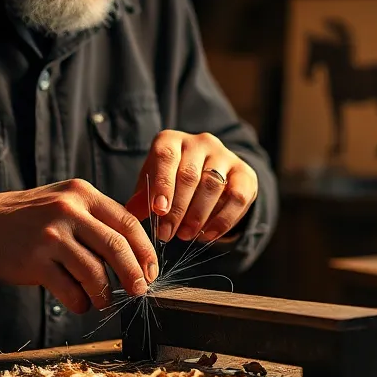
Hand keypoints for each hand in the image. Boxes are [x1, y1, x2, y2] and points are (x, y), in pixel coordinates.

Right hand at [0, 178, 157, 314]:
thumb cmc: (30, 218)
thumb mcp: (65, 202)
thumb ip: (96, 219)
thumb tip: (135, 255)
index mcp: (82, 193)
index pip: (127, 223)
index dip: (145, 251)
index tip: (150, 270)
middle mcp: (68, 211)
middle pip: (116, 247)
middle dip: (134, 275)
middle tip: (139, 291)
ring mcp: (50, 236)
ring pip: (95, 273)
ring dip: (106, 294)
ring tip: (104, 301)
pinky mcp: (35, 262)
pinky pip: (70, 291)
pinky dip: (80, 303)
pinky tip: (79, 302)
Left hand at [125, 131, 256, 243]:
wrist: (212, 174)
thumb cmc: (173, 180)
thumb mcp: (154, 184)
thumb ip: (144, 197)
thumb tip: (131, 212)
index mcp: (172, 140)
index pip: (166, 157)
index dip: (162, 184)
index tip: (158, 210)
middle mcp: (200, 142)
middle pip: (189, 175)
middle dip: (177, 209)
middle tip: (167, 234)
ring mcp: (225, 155)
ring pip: (213, 186)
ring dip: (197, 216)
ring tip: (185, 236)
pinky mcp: (245, 173)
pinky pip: (237, 197)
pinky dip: (223, 220)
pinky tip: (208, 236)